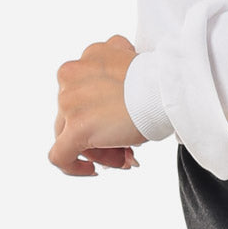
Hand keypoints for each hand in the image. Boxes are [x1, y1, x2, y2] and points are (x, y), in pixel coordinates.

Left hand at [49, 34, 147, 176]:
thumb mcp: (132, 62)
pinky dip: (72, 167)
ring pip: (69, 134)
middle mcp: (71, 76)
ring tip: (124, 155)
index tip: (121, 122)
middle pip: (75, 113)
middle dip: (100, 132)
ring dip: (98, 148)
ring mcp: (69, 102)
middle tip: (126, 144)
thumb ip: (115, 71)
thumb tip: (115, 98)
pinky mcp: (76, 129)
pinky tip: (91, 171)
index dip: (101, 111)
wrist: (167, 90)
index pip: (83, 91)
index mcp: (87, 57)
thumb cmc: (158, 80)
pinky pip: (60, 156)